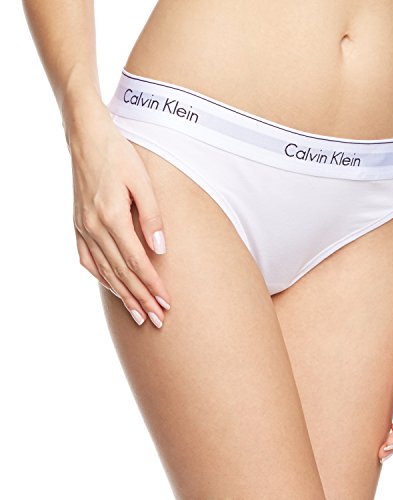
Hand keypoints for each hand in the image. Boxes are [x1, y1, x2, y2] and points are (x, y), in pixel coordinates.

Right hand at [69, 104, 171, 327]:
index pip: (137, 262)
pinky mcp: (78, 224)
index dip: (152, 285)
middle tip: (156, 320)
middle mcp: (95, 227)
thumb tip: (161, 250)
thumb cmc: (119, 156)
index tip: (166, 303)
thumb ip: (152, 218)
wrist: (87, 138)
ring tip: (138, 314)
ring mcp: (83, 227)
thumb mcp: (143, 182)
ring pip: (105, 271)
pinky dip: (101, 277)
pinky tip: (111, 288)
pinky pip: (87, 259)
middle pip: (122, 273)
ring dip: (123, 294)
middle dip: (141, 298)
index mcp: (113, 217)